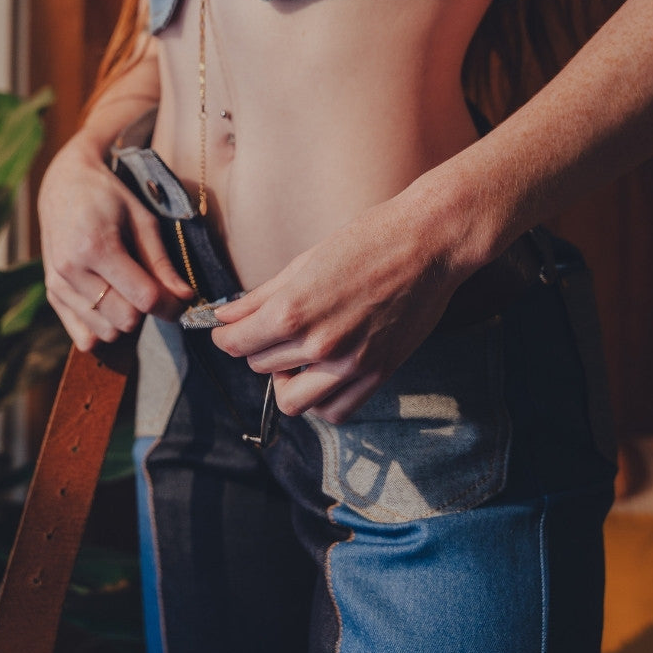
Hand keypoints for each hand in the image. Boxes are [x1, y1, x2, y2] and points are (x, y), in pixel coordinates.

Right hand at [39, 134, 192, 349]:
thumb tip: (186, 298)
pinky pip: (84, 337)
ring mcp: (58, 285)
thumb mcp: (142, 221)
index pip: (143, 298)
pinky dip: (103, 327)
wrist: (65, 185)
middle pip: (125, 320)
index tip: (183, 300)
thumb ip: (161, 262)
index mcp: (96, 247)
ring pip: (106, 332)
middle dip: (147, 311)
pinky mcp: (52, 295)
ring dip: (125, 319)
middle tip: (152, 288)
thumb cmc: (110, 198)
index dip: (171, 305)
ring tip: (127, 288)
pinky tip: (110, 303)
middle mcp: (71, 270)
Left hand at [211, 191, 467, 423]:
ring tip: (293, 358)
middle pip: (260, 366)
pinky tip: (319, 376)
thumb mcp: (305, 262)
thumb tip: (224, 316)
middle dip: (255, 349)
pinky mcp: (377, 374)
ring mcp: (350, 365)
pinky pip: (334, 411)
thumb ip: (261, 296)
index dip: (226, 336)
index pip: (237, 343)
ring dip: (283, 382)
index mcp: (293, 311)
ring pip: (291, 401)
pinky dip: (319, 401)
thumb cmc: (367, 241)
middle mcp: (318, 344)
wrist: (428, 245)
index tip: (229, 331)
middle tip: (267, 332)